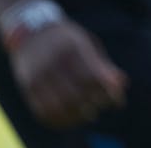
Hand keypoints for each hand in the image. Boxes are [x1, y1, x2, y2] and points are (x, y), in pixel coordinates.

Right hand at [10, 19, 126, 129]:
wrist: (30, 30)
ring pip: (58, 107)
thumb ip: (103, 64)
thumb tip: (123, 84)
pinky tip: (69, 119)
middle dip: (92, 107)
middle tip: (100, 108)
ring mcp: (37, 76)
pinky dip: (58, 120)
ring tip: (85, 116)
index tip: (117, 102)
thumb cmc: (66, 38)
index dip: (107, 94)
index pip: (91, 78)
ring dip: (76, 117)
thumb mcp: (87, 43)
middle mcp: (52, 63)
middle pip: (75, 95)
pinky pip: (42, 111)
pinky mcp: (27, 87)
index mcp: (71, 49)